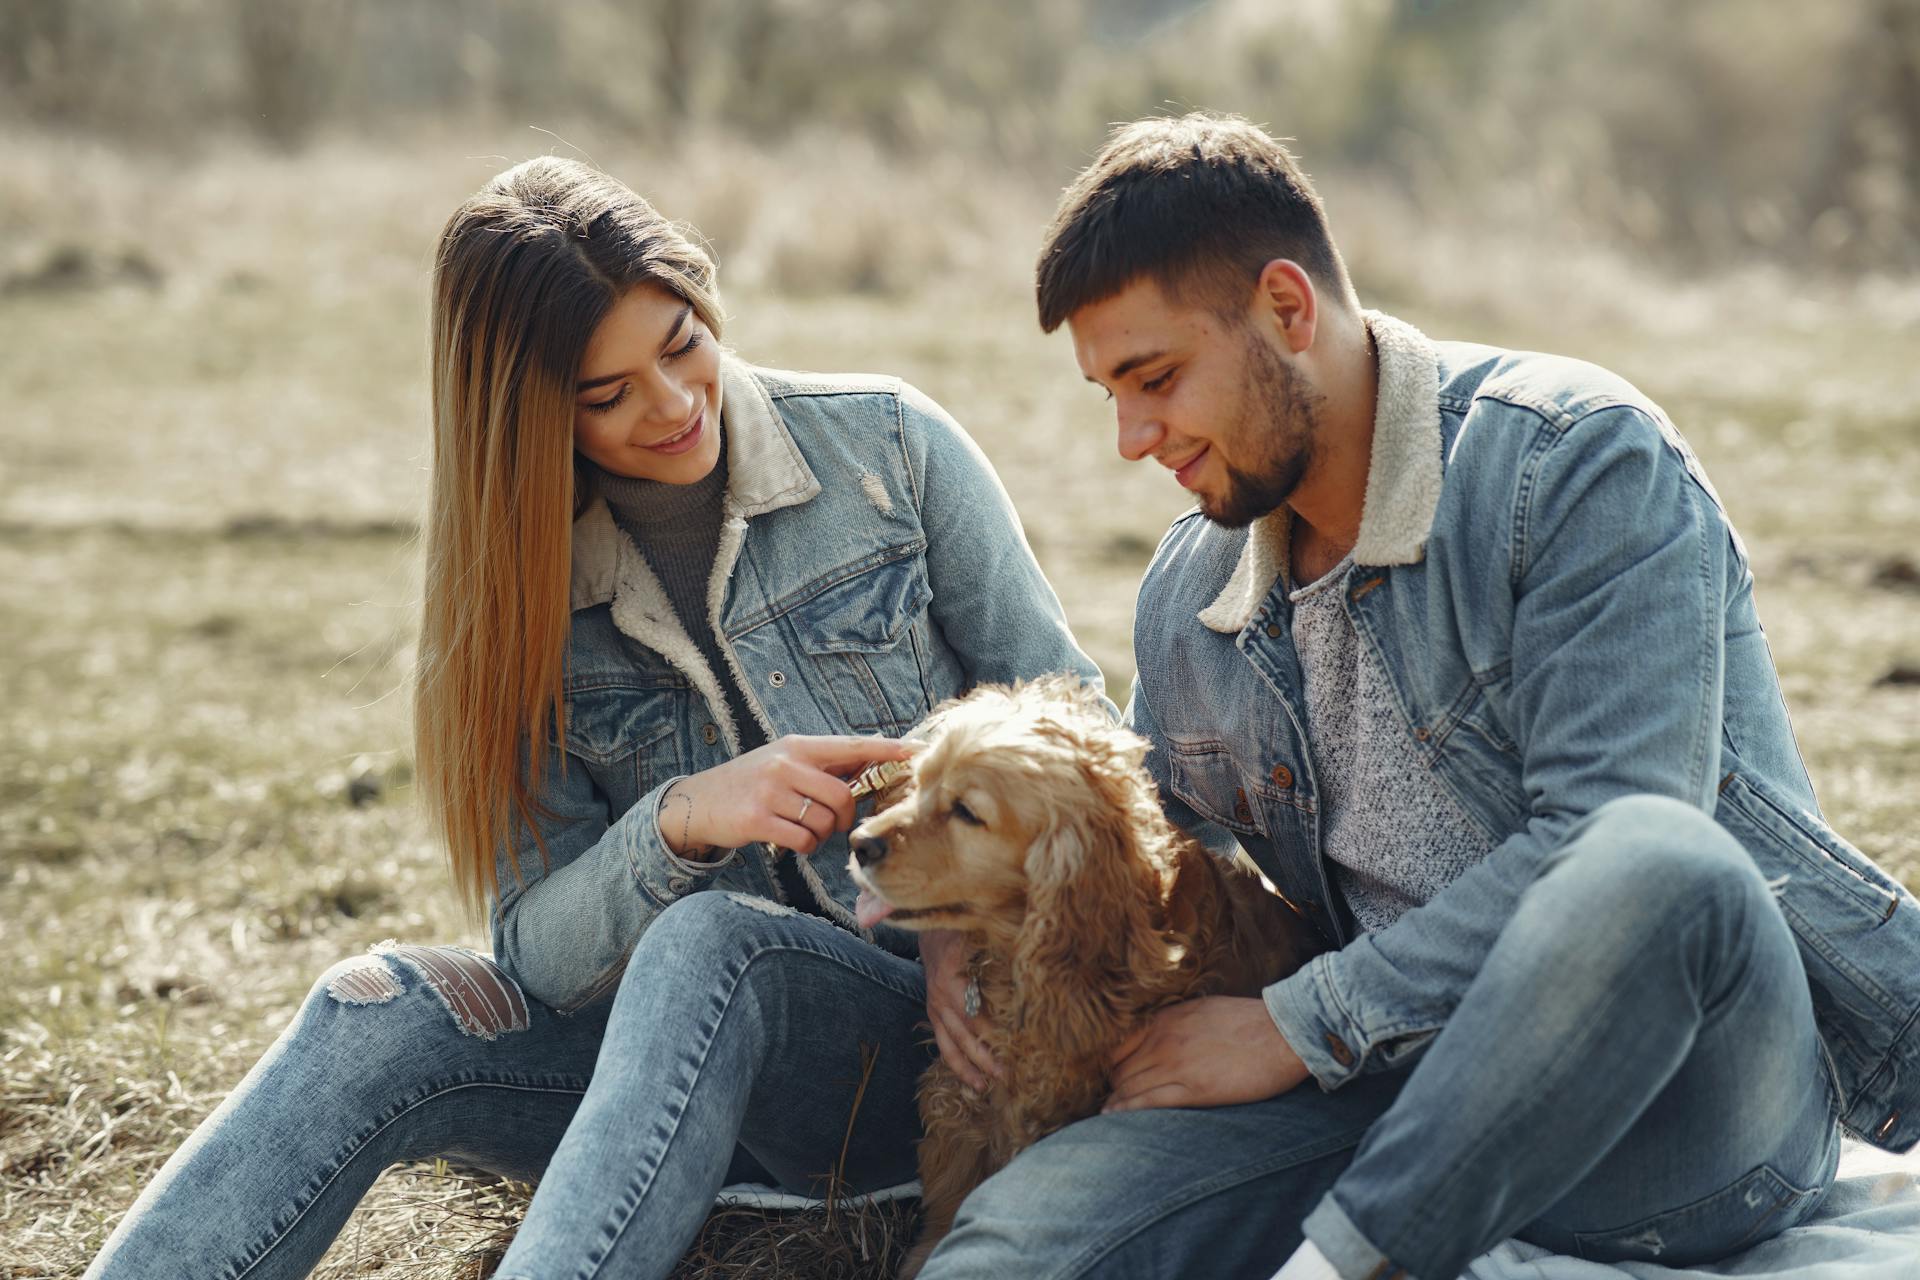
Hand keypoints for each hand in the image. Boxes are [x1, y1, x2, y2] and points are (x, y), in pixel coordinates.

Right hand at [662, 735, 917, 858]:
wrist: (698, 801)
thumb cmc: (751, 782)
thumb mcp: (784, 761)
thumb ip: (822, 766)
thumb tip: (871, 771)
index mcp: (798, 746)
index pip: (852, 746)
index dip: (886, 750)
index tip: (915, 752)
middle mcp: (785, 764)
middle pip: (843, 795)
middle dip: (846, 816)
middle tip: (835, 822)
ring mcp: (770, 791)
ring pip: (824, 822)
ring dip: (821, 834)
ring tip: (803, 828)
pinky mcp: (757, 819)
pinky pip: (803, 840)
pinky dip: (804, 846)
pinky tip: (790, 840)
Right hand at [921, 928, 1000, 1090]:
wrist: (927, 925)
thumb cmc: (957, 929)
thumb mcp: (974, 933)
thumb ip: (996, 948)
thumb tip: (1026, 959)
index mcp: (951, 978)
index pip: (975, 1014)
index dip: (993, 1033)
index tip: (1015, 1048)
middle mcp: (940, 997)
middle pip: (964, 1035)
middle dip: (984, 1059)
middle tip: (1006, 1076)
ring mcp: (934, 1008)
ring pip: (949, 1045)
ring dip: (966, 1069)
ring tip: (984, 1087)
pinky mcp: (932, 1014)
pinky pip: (942, 1044)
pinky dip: (955, 1063)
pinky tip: (969, 1078)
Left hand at [1104, 996, 1308, 1113]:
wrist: (1283, 1033)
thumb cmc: (1249, 1021)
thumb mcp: (1201, 1010)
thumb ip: (1174, 1022)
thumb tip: (1158, 1033)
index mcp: (1166, 1018)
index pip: (1119, 1044)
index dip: (1110, 1063)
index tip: (1110, 1076)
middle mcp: (1163, 1039)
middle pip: (1119, 1069)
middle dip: (1111, 1085)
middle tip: (1107, 1100)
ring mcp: (1176, 1064)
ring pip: (1129, 1087)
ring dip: (1115, 1101)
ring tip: (1106, 1115)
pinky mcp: (1193, 1089)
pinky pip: (1148, 1102)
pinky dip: (1126, 1111)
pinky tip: (1114, 1117)